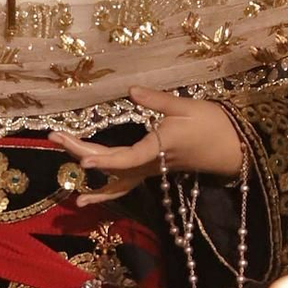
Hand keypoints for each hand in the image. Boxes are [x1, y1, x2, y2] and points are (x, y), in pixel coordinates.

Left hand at [48, 87, 243, 200]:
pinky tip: (90, 195)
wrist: (233, 149)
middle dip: (80, 150)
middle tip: (54, 135)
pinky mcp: (152, 170)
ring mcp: (150, 170)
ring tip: (68, 179)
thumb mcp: (187, 108)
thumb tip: (131, 92)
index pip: (125, 158)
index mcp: (157, 148)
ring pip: (115, 178)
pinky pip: (125, 182)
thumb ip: (157, 101)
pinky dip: (106, 188)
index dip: (103, 159)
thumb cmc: (213, 125)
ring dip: (90, 174)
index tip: (83, 158)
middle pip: (111, 164)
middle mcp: (150, 164)